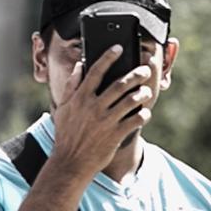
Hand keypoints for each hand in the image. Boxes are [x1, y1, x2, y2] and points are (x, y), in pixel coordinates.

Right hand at [49, 45, 153, 177]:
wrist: (71, 162)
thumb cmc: (66, 134)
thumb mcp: (64, 108)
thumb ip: (72, 85)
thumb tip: (80, 65)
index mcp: (80, 98)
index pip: (96, 71)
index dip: (108, 57)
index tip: (119, 48)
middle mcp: (94, 107)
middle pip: (120, 84)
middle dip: (136, 74)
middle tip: (144, 69)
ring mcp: (106, 121)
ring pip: (131, 100)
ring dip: (142, 93)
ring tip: (146, 90)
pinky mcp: (116, 134)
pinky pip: (135, 120)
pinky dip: (143, 114)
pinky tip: (145, 112)